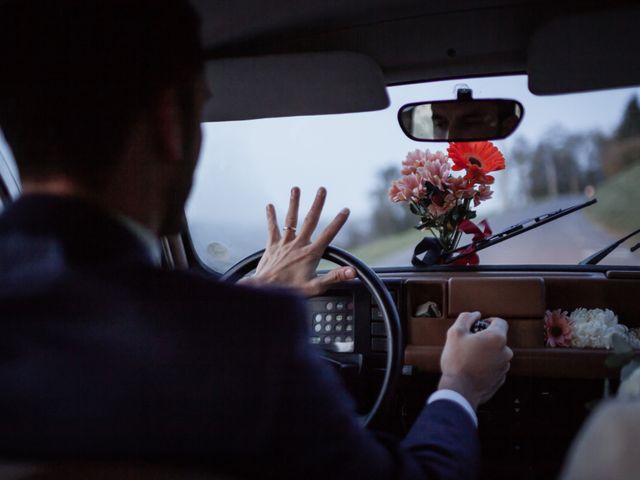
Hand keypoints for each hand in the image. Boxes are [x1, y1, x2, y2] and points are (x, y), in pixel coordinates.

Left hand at [240, 187, 355, 295]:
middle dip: (317, 204)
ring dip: (294, 203)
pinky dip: (271, 217)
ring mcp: (284, 243)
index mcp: (310, 254)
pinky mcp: (272, 246)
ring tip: (296, 188)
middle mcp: (298, 245)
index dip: (338, 222)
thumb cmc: (290, 291)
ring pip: (290, 219)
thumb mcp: (315, 287)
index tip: (345, 210)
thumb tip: (352, 272)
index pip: (328, 234)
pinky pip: (272, 228)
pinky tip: (270, 205)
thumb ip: (335, 277)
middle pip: (310, 220)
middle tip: (322, 189)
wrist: (264, 291)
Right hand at [438, 312, 512, 409]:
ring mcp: (504, 367)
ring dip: (486, 353)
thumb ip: (466, 318)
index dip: (488, 321)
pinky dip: (486, 365)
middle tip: (468, 344)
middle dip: (485, 339)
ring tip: (469, 358)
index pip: (500, 322)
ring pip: (496, 354)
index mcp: (497, 338)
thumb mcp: (455, 333)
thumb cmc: (457, 360)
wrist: (459, 390)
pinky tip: (472, 369)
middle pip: (497, 339)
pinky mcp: (500, 379)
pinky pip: (494, 367)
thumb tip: (476, 315)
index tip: (478, 326)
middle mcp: (506, 352)